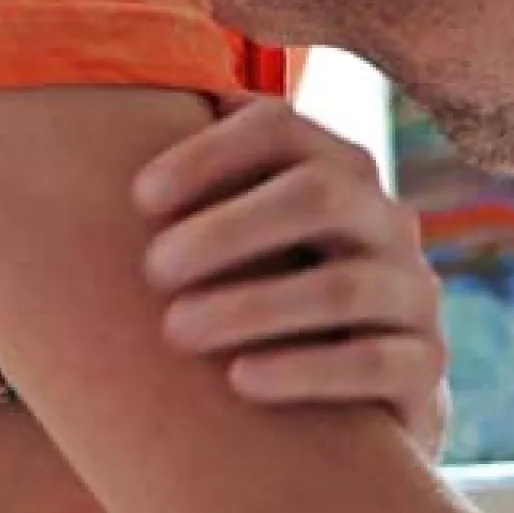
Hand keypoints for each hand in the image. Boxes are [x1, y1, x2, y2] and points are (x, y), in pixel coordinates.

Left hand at [134, 94, 448, 455]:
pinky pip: (376, 364)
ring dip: (252, 306)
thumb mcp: (247, 235)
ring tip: (177, 332)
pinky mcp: (426, 370)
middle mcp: (388, 223)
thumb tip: (86, 104)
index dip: (208, 155)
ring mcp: (414, 297)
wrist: (359, 408)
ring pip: (344, 286)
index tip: (138, 200)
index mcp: (340, 174)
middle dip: (227, 230)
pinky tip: (242, 381)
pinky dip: (305, 370)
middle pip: (320, 196)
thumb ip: (200, 182)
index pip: (282, 128)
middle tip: (151, 272)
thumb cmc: (271, 302)